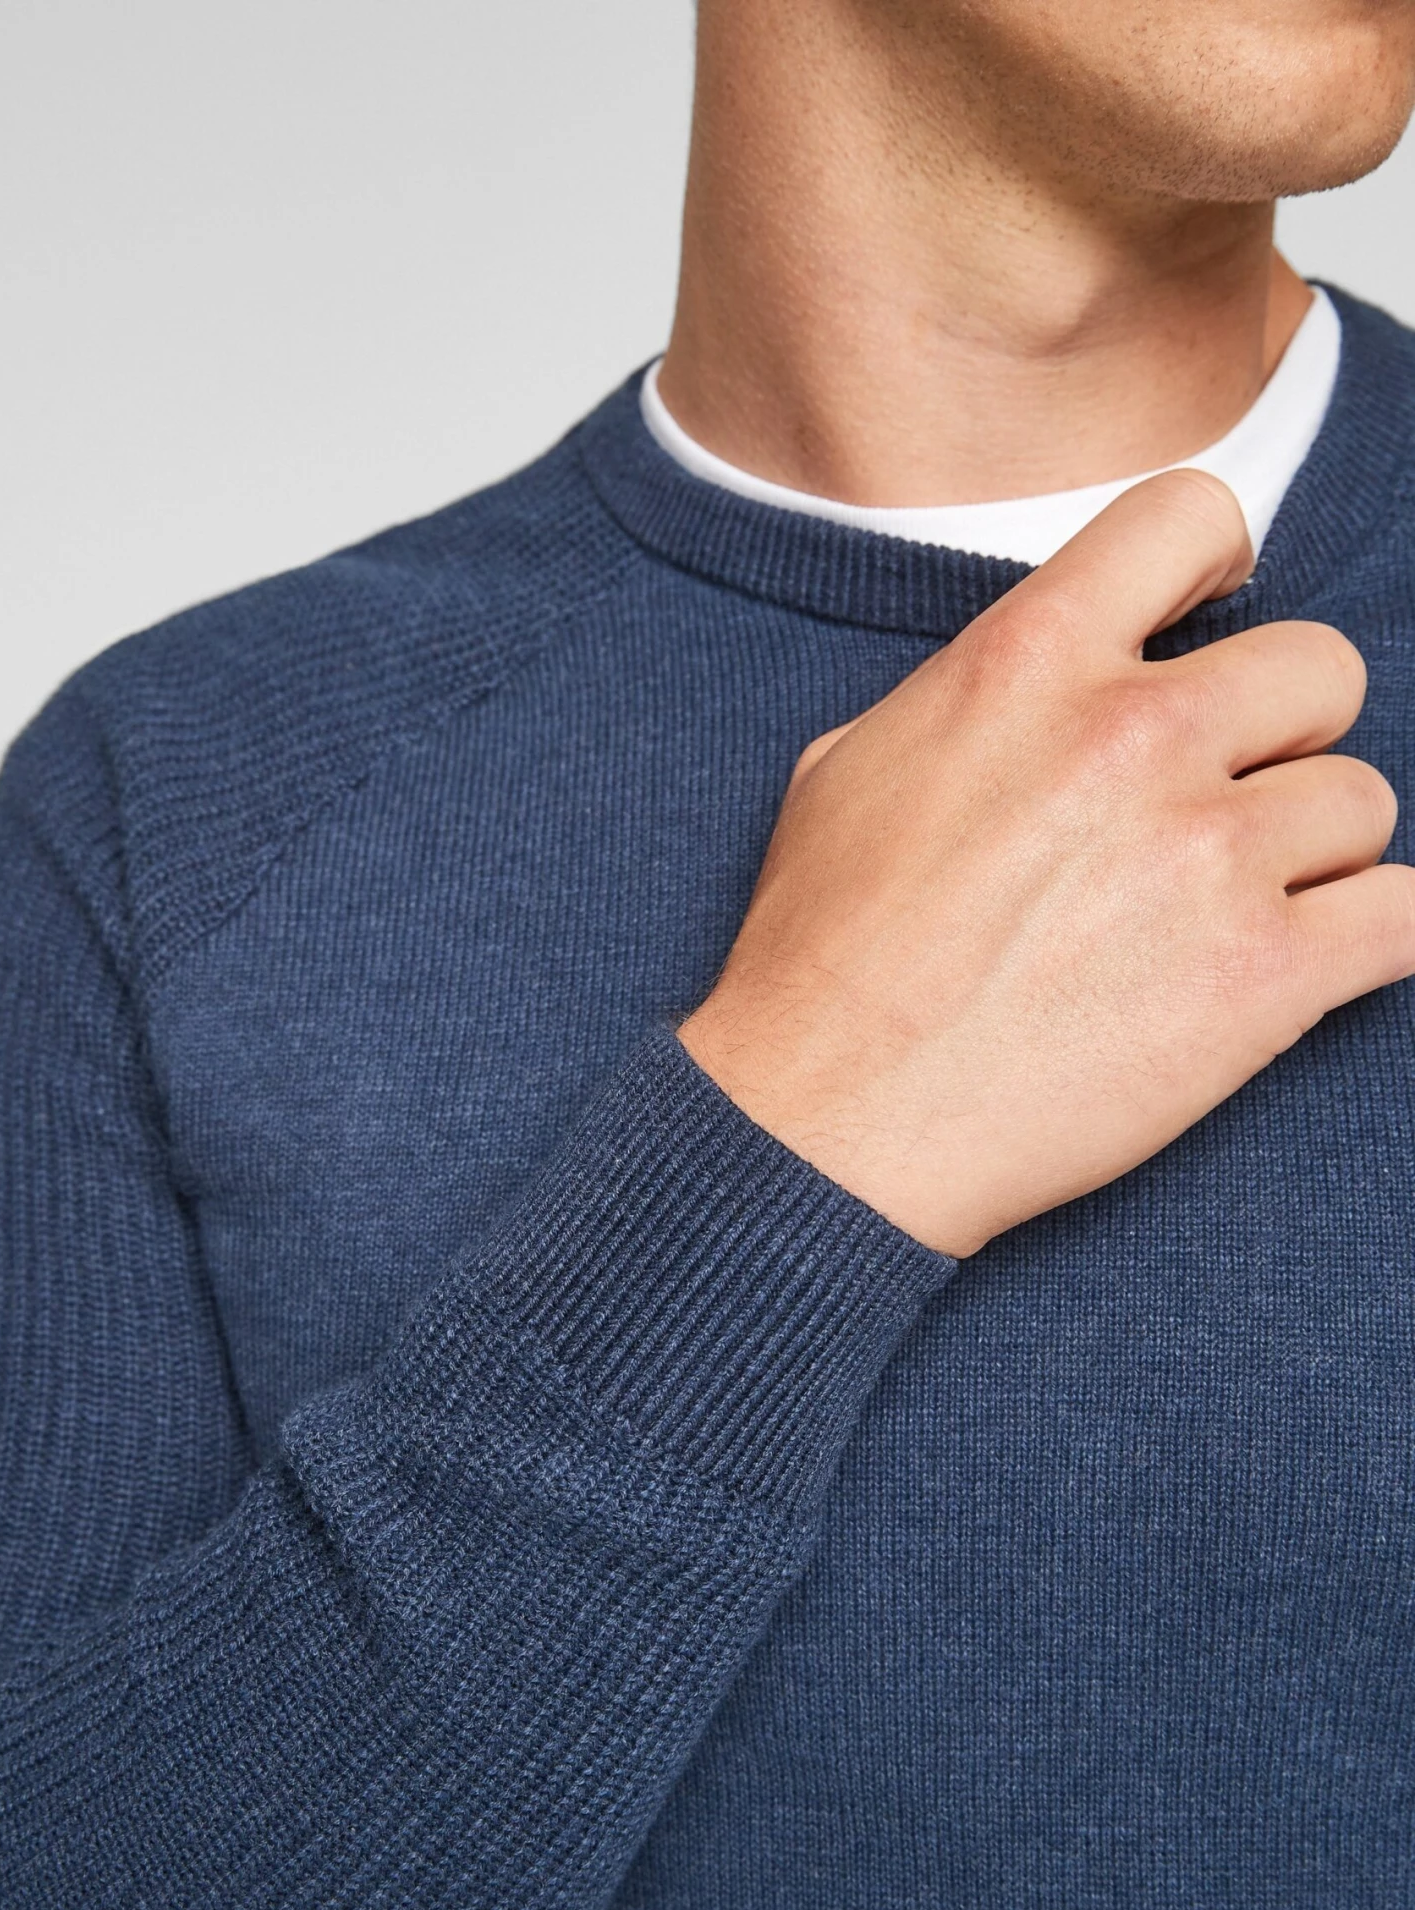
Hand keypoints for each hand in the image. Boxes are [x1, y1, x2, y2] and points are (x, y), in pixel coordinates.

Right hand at [678, 471, 1414, 1256]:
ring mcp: (1210, 855)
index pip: (1192, 515)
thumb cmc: (821, 960)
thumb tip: (1038, 687)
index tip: (1210, 619)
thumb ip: (971, 699)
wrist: (828, 1126)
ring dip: (1313, 854)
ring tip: (1233, 911)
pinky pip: (1407, 918)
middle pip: (1321, 667)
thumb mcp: (850, 769)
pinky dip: (1373, 939)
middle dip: (1283, 734)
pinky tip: (1309, 960)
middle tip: (1221, 803)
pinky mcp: (1265, 977)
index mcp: (1029, 663)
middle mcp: (1134, 736)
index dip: (1217, 566)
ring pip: (1364, 800)